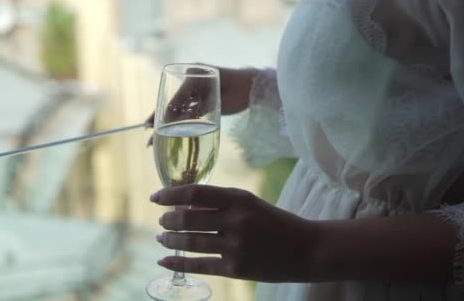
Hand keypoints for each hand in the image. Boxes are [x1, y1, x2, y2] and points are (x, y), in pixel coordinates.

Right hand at [145, 64, 258, 144]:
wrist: (252, 86)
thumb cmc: (238, 93)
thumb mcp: (216, 105)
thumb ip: (197, 113)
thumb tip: (178, 125)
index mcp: (193, 76)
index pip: (174, 99)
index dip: (164, 115)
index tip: (154, 127)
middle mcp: (191, 78)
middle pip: (171, 102)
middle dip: (160, 119)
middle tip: (147, 132)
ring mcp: (194, 85)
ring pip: (177, 106)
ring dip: (168, 121)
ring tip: (155, 136)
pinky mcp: (200, 93)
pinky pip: (185, 106)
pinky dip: (179, 118)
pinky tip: (169, 130)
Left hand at [150, 185, 319, 282]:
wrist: (307, 249)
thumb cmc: (275, 223)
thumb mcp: (250, 203)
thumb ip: (220, 203)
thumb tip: (183, 205)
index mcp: (239, 199)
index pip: (195, 193)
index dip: (171, 194)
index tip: (156, 197)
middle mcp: (236, 221)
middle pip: (188, 218)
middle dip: (168, 219)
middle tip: (161, 220)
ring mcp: (236, 247)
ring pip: (191, 242)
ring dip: (170, 240)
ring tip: (161, 237)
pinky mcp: (237, 269)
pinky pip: (200, 265)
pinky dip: (178, 263)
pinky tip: (164, 261)